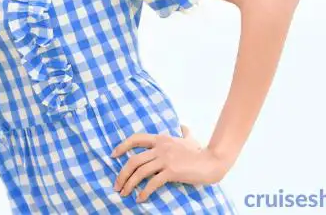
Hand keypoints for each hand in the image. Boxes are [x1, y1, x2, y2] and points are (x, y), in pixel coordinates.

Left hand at [112, 125, 227, 202]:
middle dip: (122, 174)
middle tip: (117, 185)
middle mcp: (160, 148)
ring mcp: (165, 159)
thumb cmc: (200, 152)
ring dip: (129, 184)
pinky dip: (144, 192)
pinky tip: (140, 199)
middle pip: (133, 160)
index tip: (113, 155)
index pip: (135, 139)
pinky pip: (153, 182)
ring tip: (124, 194)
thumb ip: (184, 132)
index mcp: (160, 139)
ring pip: (140, 172)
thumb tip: (183, 126)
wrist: (212, 162)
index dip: (122, 146)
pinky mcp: (171, 171)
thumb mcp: (190, 139)